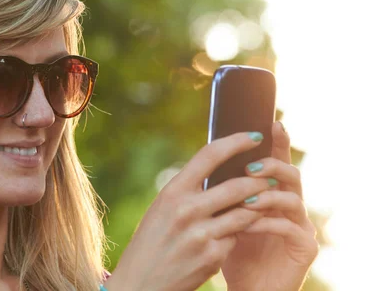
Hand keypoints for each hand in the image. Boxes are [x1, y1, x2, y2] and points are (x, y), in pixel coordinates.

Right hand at [104, 132, 278, 290]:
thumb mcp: (162, 208)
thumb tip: (221, 171)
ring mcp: (201, 235)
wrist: (140, 282)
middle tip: (273, 175)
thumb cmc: (151, 241)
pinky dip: (237, 235)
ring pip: (245, 213)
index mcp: (172, 191)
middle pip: (238, 185)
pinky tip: (231, 236)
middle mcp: (187, 210)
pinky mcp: (212, 257)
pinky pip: (236, 238)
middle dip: (261, 180)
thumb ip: (188, 191)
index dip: (236, 142)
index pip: (210, 155)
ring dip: (259, 206)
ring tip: (265, 201)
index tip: (254, 136)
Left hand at [221, 122, 318, 290]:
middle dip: (272, 166)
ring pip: (294, 198)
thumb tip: (205, 158)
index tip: (272, 122)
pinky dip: (267, 222)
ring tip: (246, 198)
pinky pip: (290, 227)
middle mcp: (291, 205)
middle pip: (291, 173)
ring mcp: (301, 225)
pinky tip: (247, 223)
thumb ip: (222, 190)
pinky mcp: (305, 247)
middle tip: (250, 167)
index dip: (278, 141)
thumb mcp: (223, 215)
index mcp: (272, 193)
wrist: (245, 285)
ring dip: (268, 195)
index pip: (277, 161)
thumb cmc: (231, 249)